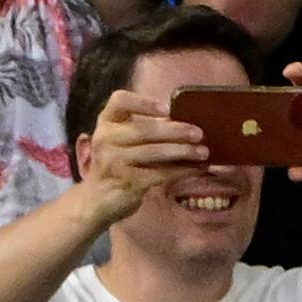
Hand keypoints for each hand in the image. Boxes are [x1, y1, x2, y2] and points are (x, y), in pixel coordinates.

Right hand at [79, 89, 205, 219]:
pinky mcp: (128, 183)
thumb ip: (143, 129)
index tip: (167, 109)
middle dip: (175, 130)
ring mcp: (115, 161)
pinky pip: (161, 174)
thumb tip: (184, 121)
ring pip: (154, 152)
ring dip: (183, 151)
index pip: (120, 100)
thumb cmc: (117, 165)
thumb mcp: (121, 141)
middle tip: (199, 133)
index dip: (144, 102)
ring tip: (204, 152)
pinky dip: (182, 171)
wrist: (97, 200)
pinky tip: (197, 169)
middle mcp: (106, 138)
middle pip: (143, 129)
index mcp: (106, 122)